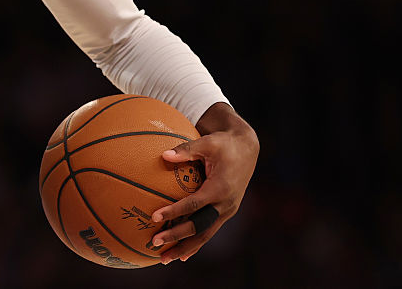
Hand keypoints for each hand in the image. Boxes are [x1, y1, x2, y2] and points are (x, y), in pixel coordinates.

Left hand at [149, 103, 257, 263]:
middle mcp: (225, 204)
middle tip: (154, 241)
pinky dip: (195, 244)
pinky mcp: (225, 213)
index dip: (175, 211)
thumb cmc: (223, 143)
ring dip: (184, 248)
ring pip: (205, 235)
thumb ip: (185, 149)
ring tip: (163, 259)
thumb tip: (163, 155)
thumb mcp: (206, 142)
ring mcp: (227, 211)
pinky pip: (208, 231)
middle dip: (177, 236)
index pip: (195, 204)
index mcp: (220, 188)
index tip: (155, 217)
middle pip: (199, 226)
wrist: (246, 149)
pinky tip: (181, 255)